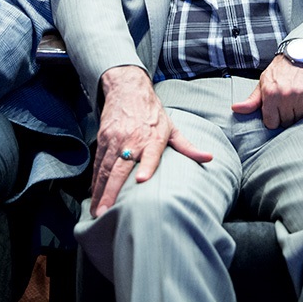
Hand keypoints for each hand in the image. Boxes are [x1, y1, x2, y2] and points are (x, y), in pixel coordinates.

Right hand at [91, 66, 211, 216]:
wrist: (128, 90)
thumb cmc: (153, 113)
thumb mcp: (172, 128)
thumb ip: (188, 147)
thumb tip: (209, 157)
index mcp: (153, 138)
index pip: (151, 154)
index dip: (147, 166)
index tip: (141, 180)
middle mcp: (132, 140)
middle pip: (120, 168)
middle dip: (111, 192)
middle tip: (105, 212)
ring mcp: (115, 140)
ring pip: (105, 168)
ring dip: (99, 191)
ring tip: (96, 211)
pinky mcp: (103, 139)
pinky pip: (98, 163)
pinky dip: (94, 181)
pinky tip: (93, 195)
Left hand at [231, 55, 302, 128]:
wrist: (297, 54)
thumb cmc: (278, 72)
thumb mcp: (262, 84)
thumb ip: (251, 101)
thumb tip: (235, 109)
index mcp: (270, 94)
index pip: (272, 123)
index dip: (273, 119)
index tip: (275, 112)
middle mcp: (286, 95)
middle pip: (286, 122)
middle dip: (285, 116)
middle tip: (285, 104)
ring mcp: (301, 94)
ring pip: (300, 118)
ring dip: (297, 112)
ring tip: (294, 100)